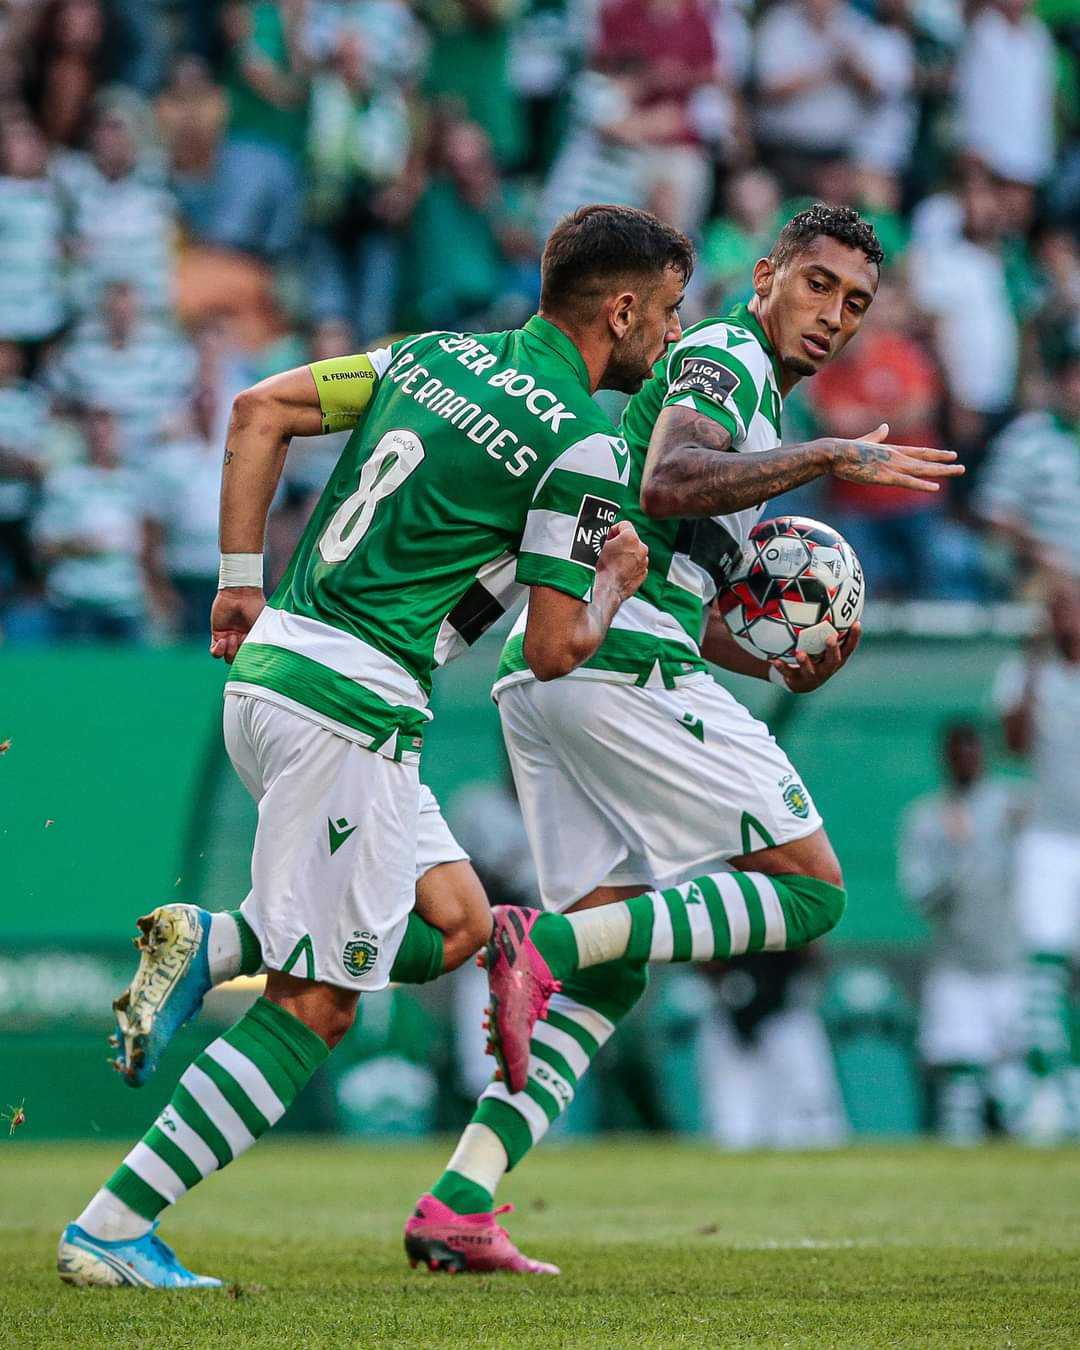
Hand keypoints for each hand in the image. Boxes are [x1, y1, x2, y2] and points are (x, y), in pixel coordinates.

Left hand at [210, 587, 264, 662]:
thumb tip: (260, 658)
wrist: (241, 593)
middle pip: (237, 660)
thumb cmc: (256, 608)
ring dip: (228, 651)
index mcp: (254, 641)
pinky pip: (214, 651)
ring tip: (231, 638)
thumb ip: (260, 642)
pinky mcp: (217, 634)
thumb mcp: (262, 626)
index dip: (249, 659)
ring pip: (226, 657)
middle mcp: (242, 642)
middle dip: (238, 654)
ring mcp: (229, 638)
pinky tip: (222, 641)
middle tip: (241, 640)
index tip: (250, 653)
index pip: (250, 658)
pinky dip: (217, 650)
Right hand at [595, 521, 648, 600]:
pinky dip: (629, 566)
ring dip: (626, 554)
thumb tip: (606, 532)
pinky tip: (618, 571)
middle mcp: (641, 549)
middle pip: (631, 539)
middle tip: (609, 550)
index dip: (613, 530)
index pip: (624, 525)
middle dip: (621, 543)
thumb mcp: (598, 545)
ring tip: (612, 562)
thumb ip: (606, 535)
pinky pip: (636, 565)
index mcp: (631, 538)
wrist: (605, 590)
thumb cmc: (600, 568)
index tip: (607, 538)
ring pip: (635, 552)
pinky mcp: (642, 574)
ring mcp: (643, 562)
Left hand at [771, 623, 860, 692]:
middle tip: (830, 638)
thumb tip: (830, 594)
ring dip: (805, 662)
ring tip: (800, 653)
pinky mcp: (796, 681)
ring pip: (810, 670)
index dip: (855, 637)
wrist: (799, 681)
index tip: (857, 623)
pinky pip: (788, 673)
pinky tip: (774, 660)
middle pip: (833, 660)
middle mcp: (827, 669)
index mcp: (836, 659)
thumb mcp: (822, 643)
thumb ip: (827, 626)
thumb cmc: (814, 655)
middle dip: (832, 650)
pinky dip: (781, 667)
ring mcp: (812, 676)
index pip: (849, 648)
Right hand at [830, 425, 963, 492]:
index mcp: (892, 450)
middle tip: (962, 467)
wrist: (836, 453)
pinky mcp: (884, 477)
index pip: (920, 453)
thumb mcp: (866, 441)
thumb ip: (877, 436)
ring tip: (958, 470)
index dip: (937, 454)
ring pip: (922, 470)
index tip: (951, 455)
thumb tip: (884, 427)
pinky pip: (907, 482)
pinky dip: (922, 485)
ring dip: (941, 471)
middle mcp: (897, 457)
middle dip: (945, 464)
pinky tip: (935, 487)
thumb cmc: (846, 449)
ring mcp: (892, 466)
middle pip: (926, 461)